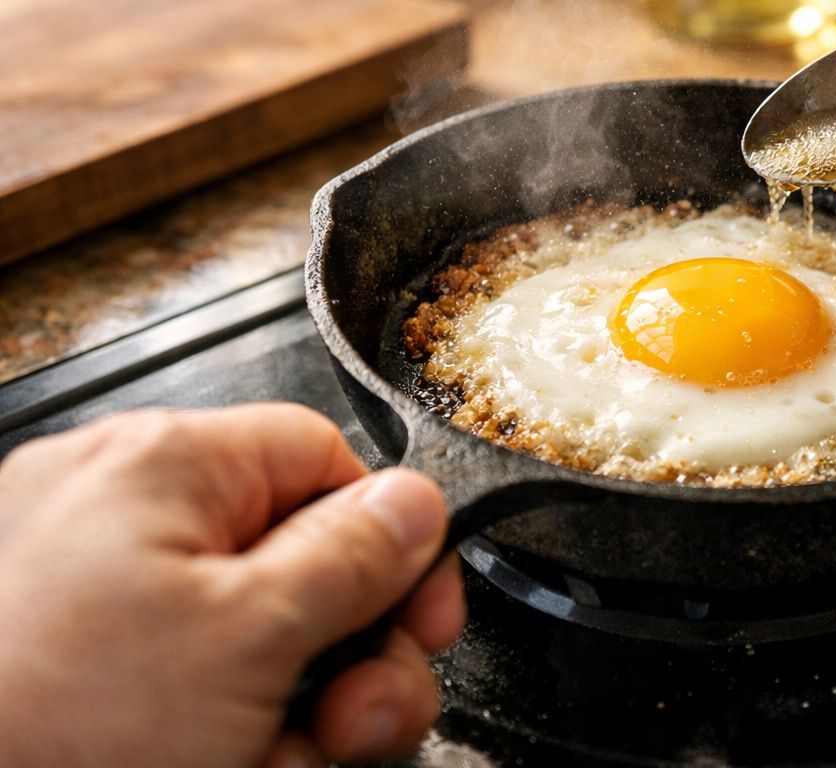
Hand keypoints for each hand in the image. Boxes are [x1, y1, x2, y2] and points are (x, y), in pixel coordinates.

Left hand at [0, 404, 464, 767]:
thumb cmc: (50, 730)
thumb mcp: (248, 639)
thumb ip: (352, 558)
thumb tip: (416, 504)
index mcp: (163, 466)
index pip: (328, 462)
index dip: (394, 542)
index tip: (422, 624)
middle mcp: (119, 517)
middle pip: (299, 561)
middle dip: (349, 654)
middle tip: (352, 729)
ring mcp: (87, 599)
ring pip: (252, 640)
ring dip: (294, 716)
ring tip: (272, 767)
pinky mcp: (65, 668)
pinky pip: (186, 683)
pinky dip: (222, 736)